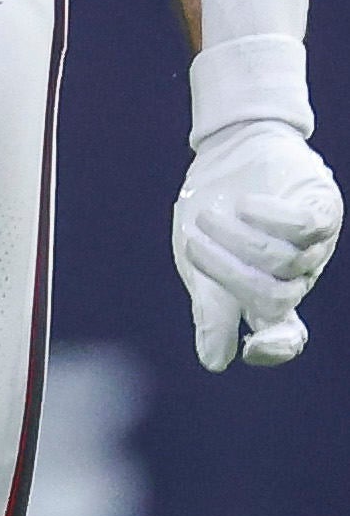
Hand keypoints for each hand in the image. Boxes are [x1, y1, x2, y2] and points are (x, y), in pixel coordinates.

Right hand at [174, 119, 339, 370]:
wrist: (227, 153)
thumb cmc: (211, 210)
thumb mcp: (199, 265)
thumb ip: (210, 310)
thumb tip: (216, 362)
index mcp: (267, 295)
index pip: (287, 334)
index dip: (277, 348)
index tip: (250, 349)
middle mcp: (296, 275)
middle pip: (274, 298)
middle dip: (229, 274)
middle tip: (193, 244)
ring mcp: (314, 244)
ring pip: (285, 261)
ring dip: (238, 239)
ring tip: (207, 216)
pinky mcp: (322, 208)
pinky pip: (304, 226)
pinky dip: (270, 217)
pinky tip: (244, 203)